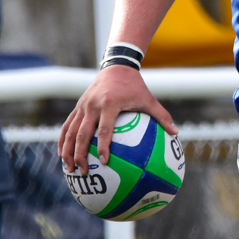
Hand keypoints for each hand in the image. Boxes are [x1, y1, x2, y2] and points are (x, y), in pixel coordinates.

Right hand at [58, 66, 175, 175]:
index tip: (104, 161)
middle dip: (80, 154)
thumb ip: (162, 116)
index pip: (104, 129)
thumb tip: (176, 133)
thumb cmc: (135, 85)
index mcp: (110, 104)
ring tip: (69, 168)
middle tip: (83, 171)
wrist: (117, 66)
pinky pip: (67, 126)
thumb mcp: (148, 98)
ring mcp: (83, 106)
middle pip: (82, 134)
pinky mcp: (78, 107)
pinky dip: (63, 140)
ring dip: (67, 150)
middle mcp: (93, 105)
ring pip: (70, 131)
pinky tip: (63, 155)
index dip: (103, 146)